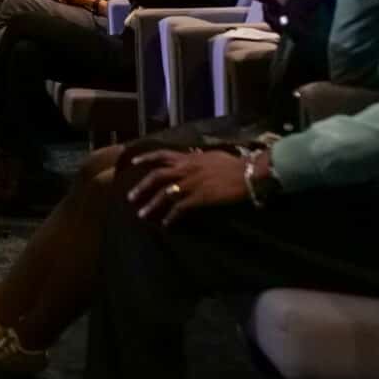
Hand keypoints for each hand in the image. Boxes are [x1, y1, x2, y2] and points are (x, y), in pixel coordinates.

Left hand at [127, 149, 250, 225]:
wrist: (248, 173)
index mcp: (188, 158)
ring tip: (142, 214)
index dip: (146, 157)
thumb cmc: (234, 164)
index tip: (133, 162)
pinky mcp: (199, 197)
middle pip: (156, 176)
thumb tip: (191, 157)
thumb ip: (197, 158)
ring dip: (152, 205)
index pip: (162, 154)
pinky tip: (167, 224)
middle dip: (142, 187)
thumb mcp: (212, 156)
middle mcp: (186, 168)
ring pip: (164, 194)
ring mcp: (191, 183)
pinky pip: (180, 208)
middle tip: (130, 197)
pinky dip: (171, 217)